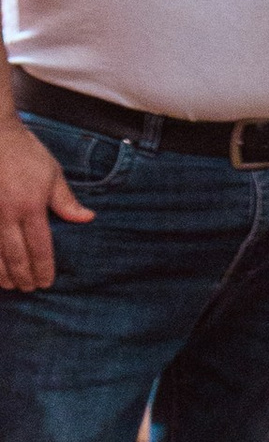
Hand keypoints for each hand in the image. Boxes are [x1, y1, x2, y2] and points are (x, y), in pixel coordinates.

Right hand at [0, 116, 94, 291]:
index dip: (43, 268)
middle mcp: (7, 214)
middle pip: (15, 255)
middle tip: (29, 289)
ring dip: (1, 273)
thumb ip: (66, 200)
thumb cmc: (25, 152)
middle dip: (23, 276)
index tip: (46, 282)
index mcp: (31, 206)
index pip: (40, 246)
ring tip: (10, 285)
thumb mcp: (52, 173)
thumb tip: (87, 219)